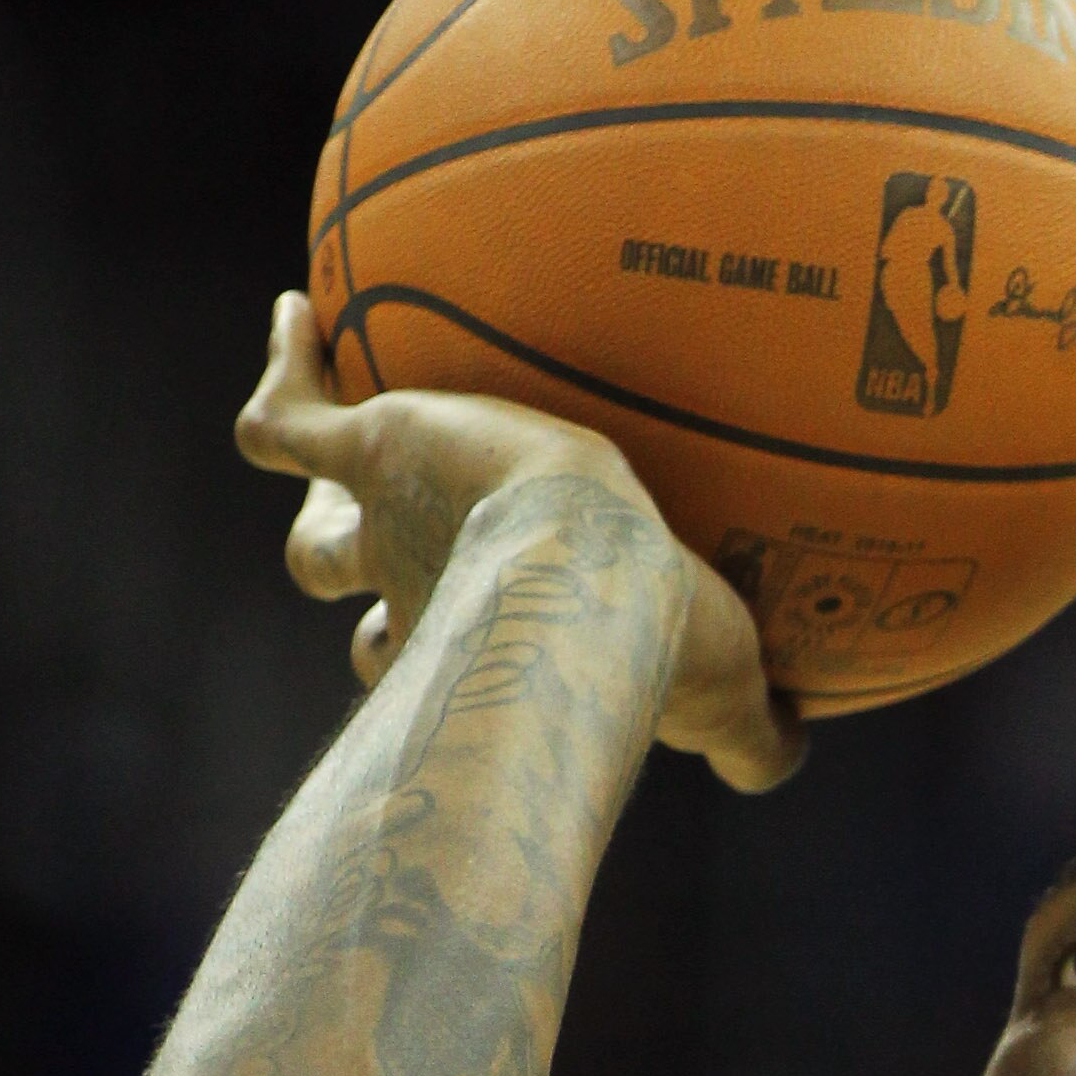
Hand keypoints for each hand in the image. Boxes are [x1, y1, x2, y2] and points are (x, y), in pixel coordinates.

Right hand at [235, 298, 798, 790]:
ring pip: (316, 537)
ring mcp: (386, 527)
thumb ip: (757, 742)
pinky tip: (296, 313)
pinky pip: (288, 418)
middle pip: (350, 599)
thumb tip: (790, 762)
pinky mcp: (376, 450)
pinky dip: (285, 371)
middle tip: (368, 541)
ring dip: (315, 496)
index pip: (419, 666)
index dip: (416, 659)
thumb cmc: (659, 645)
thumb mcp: (726, 696)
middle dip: (351, 578)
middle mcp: (414, 600)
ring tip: (318, 426)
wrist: (588, 564)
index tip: (445, 648)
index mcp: (477, 653)